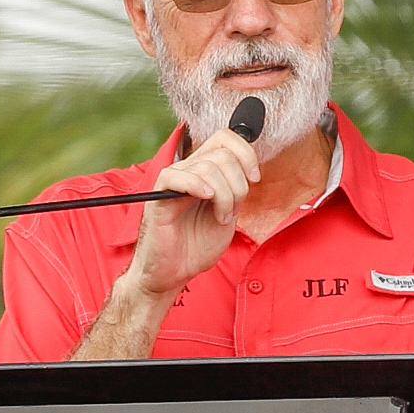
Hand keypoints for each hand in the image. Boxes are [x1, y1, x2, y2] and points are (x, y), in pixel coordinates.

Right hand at [71, 127, 260, 359]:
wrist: (174, 274)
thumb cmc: (196, 248)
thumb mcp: (228, 214)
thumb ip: (235, 190)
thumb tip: (249, 168)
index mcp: (204, 172)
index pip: (225, 138)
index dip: (245, 153)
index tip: (254, 179)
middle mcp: (188, 171)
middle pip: (222, 153)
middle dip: (237, 184)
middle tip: (231, 211)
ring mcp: (173, 182)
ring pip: (208, 167)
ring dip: (224, 195)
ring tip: (220, 218)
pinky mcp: (158, 197)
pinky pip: (176, 176)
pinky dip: (197, 185)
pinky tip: (207, 200)